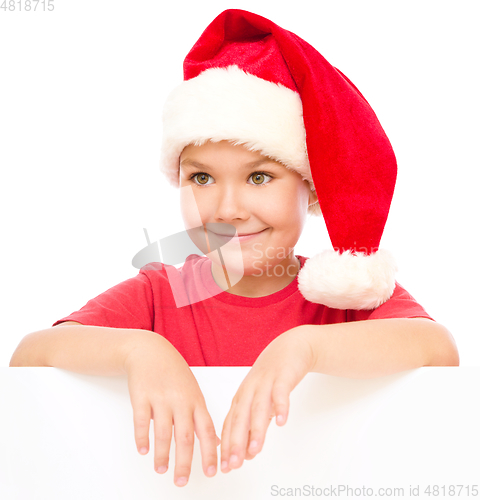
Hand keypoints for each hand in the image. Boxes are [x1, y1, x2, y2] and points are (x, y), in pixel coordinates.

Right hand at [124, 332, 219, 486]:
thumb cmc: (174, 373)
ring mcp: (160, 398)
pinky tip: (143, 450)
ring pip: (163, 432)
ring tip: (161, 469)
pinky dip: (142, 438)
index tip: (211, 472)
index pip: (206, 430)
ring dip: (162, 455)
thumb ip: (202, 416)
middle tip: (181, 481)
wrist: (150, 351)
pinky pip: (141, 421)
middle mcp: (180, 400)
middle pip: (184, 437)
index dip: (210, 453)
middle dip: (184, 462)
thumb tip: (215, 441)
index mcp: (196, 401)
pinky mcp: (141, 396)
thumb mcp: (193, 391)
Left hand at [220, 326, 314, 471]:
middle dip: (236, 442)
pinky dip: (281, 406)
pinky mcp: (283, 376)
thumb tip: (247, 454)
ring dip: (256, 429)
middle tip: (234, 463)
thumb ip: (253, 426)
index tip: (225, 466)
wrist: (290, 348)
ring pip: (259, 408)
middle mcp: (249, 390)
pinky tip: (282, 421)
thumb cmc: (271, 377)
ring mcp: (265, 382)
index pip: (230, 424)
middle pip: (240, 417)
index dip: (227, 445)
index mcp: (241, 397)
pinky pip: (281, 392)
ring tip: (255, 449)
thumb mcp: (260, 402)